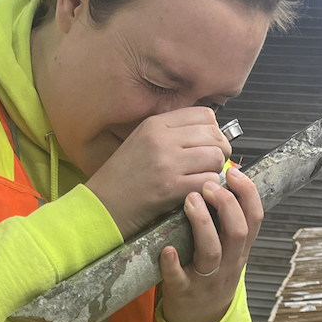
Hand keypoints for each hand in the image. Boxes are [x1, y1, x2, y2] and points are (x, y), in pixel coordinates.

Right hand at [85, 108, 232, 238]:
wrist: (101, 206)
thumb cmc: (121, 179)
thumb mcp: (141, 142)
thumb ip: (171, 134)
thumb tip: (209, 134)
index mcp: (155, 124)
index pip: (205, 114)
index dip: (214, 131)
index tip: (208, 144)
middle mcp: (161, 139)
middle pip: (214, 135)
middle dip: (220, 152)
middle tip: (211, 165)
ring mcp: (166, 163)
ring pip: (215, 157)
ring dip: (215, 171)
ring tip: (203, 179)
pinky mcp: (170, 188)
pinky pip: (208, 182)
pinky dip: (209, 189)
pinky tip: (197, 193)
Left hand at [159, 167, 262, 321]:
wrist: (198, 320)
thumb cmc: (210, 275)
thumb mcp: (229, 251)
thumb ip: (228, 221)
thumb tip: (227, 177)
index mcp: (240, 250)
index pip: (255, 218)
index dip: (248, 194)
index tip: (234, 173)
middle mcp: (228, 264)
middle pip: (238, 232)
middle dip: (226, 204)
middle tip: (207, 184)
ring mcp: (206, 279)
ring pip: (212, 251)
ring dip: (203, 224)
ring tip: (190, 200)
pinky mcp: (182, 291)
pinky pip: (179, 277)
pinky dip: (173, 263)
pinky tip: (166, 248)